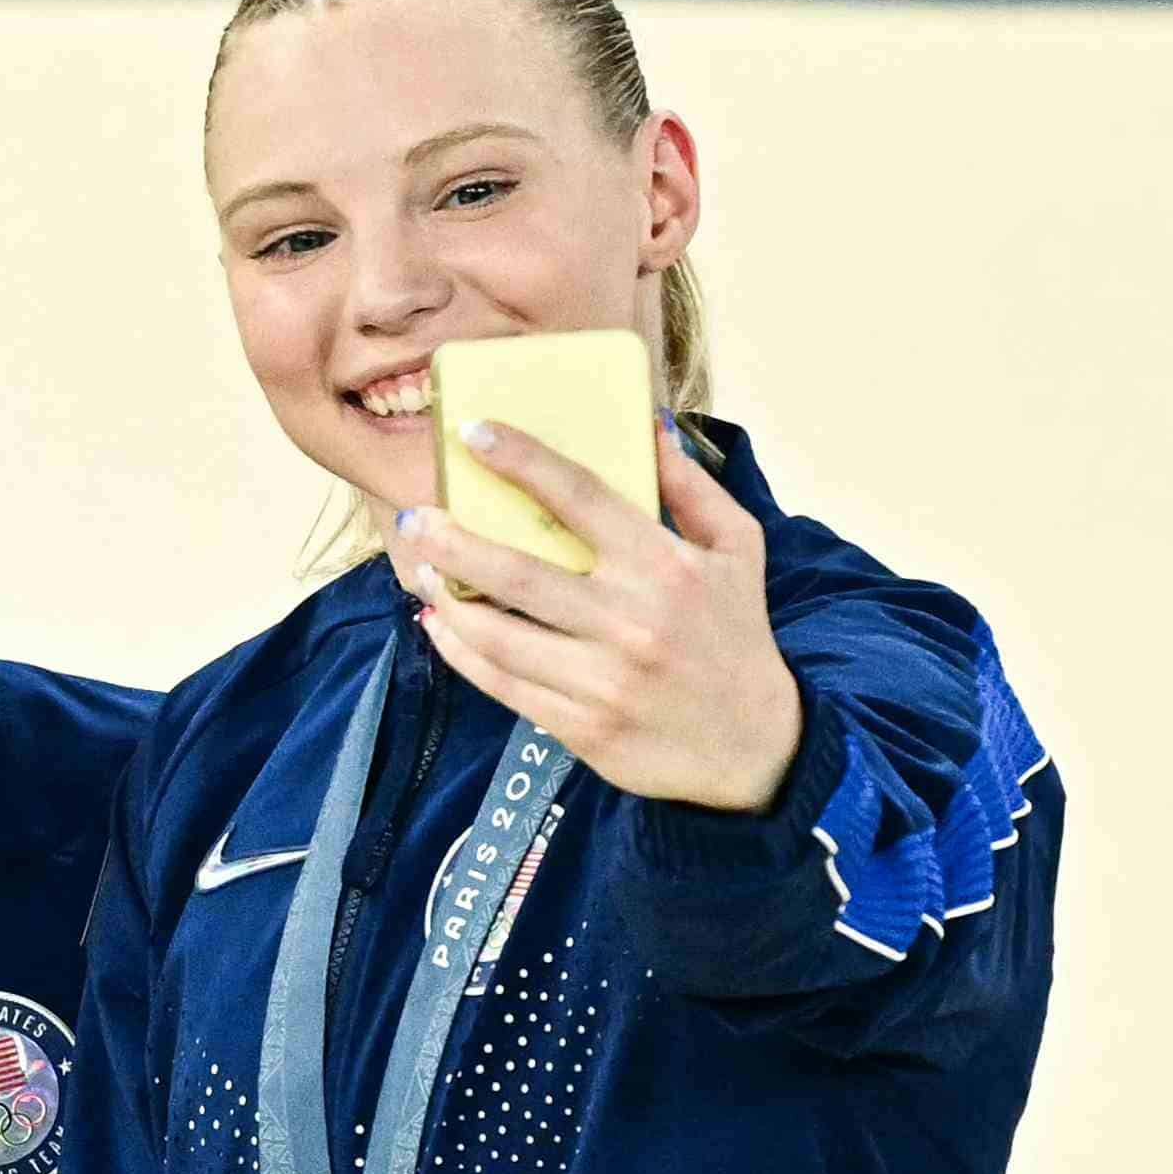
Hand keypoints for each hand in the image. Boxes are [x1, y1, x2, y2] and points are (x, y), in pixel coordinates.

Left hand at [392, 422, 802, 812]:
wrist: (757, 747)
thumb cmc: (737, 635)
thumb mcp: (737, 550)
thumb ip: (691, 487)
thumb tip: (648, 426)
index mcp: (667, 566)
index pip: (581, 497)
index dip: (522, 460)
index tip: (474, 433)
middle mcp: (631, 621)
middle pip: (518, 572)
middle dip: (454, 540)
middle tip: (416, 516)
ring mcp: (603, 679)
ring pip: (498, 635)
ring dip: (448, 600)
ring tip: (423, 570)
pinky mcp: (583, 726)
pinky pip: (504, 685)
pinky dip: (462, 654)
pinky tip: (441, 628)